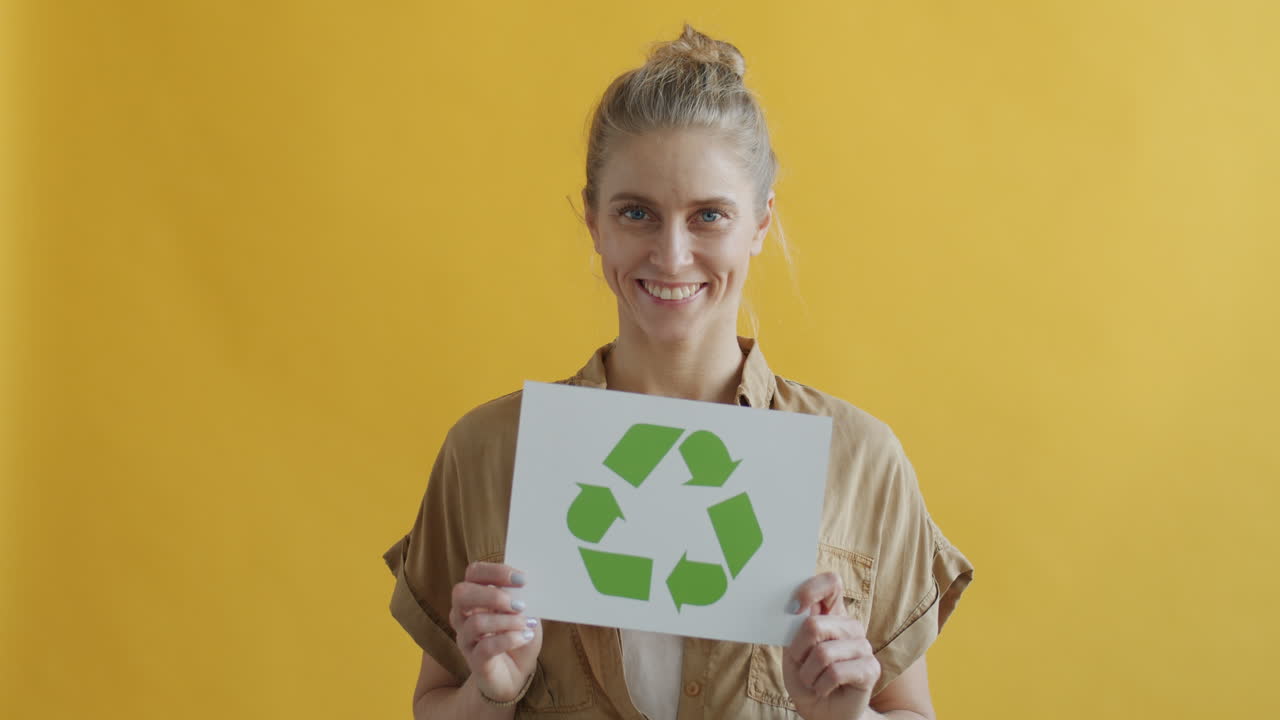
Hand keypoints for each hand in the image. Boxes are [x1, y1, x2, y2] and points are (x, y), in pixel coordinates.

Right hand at [448, 562, 542, 702]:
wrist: (515, 675)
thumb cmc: (518, 637)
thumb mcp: (525, 613)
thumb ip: (523, 598)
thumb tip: (527, 585)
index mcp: (475, 597)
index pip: (473, 573)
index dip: (495, 571)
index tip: (522, 579)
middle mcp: (464, 616)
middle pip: (461, 593)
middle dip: (492, 595)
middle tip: (518, 604)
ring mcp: (467, 639)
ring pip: (475, 622)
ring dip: (505, 621)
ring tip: (526, 624)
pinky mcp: (475, 661)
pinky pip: (485, 647)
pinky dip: (509, 639)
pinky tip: (525, 637)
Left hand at [782, 572, 880, 719]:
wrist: (823, 712)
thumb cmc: (807, 679)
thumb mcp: (793, 652)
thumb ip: (795, 628)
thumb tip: (793, 607)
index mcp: (832, 614)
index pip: (830, 583)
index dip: (810, 589)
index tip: (793, 607)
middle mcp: (850, 625)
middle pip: (815, 625)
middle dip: (798, 651)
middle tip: (800, 665)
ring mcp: (863, 646)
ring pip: (823, 653)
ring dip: (808, 674)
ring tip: (813, 680)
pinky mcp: (871, 668)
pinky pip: (835, 673)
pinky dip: (821, 686)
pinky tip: (824, 689)